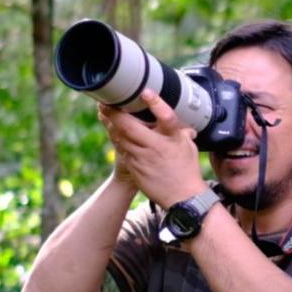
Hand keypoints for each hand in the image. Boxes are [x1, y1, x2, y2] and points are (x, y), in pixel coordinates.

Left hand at [99, 90, 207, 207]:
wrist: (182, 198)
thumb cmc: (188, 171)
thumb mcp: (189, 148)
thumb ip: (183, 134)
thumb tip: (186, 127)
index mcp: (173, 139)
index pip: (166, 117)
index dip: (156, 104)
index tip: (146, 92)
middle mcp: (156, 147)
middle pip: (130, 127)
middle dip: (115, 113)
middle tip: (105, 102)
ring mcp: (143, 159)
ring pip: (120, 138)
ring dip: (110, 125)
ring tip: (103, 113)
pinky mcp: (135, 168)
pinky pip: (122, 150)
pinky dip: (116, 139)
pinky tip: (111, 131)